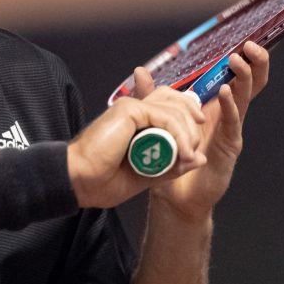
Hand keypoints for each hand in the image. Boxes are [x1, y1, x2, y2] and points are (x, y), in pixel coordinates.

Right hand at [68, 84, 207, 208]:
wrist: (82, 182)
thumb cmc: (105, 180)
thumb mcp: (150, 174)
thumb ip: (173, 165)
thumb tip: (200, 159)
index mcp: (135, 120)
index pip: (169, 105)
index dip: (188, 116)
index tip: (196, 141)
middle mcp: (133, 109)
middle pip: (176, 102)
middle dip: (192, 125)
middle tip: (193, 152)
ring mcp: (130, 107)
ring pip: (174, 110)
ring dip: (188, 134)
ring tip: (188, 157)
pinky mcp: (129, 110)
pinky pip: (165, 117)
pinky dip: (179, 134)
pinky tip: (183, 153)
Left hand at [138, 41, 270, 221]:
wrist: (172, 196)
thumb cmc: (169, 157)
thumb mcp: (158, 120)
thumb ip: (151, 96)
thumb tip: (141, 70)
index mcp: (212, 107)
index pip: (231, 77)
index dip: (239, 60)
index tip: (239, 40)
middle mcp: (225, 116)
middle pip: (247, 84)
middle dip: (252, 63)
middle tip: (249, 46)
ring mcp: (230, 131)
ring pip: (244, 99)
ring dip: (242, 79)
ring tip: (237, 61)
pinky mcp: (227, 148)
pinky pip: (232, 124)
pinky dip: (230, 107)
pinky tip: (223, 94)